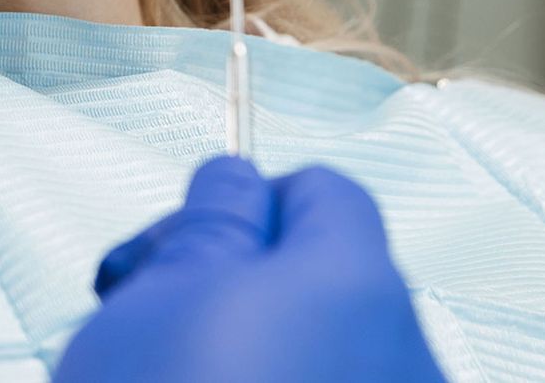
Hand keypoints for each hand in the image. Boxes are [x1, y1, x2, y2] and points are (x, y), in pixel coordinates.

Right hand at [55, 157, 444, 381]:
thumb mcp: (159, 296)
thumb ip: (209, 221)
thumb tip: (235, 183)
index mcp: (357, 283)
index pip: (320, 192)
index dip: (235, 210)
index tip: (166, 254)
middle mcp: (406, 354)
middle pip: (320, 285)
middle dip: (228, 293)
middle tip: (138, 325)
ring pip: (317, 361)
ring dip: (244, 361)